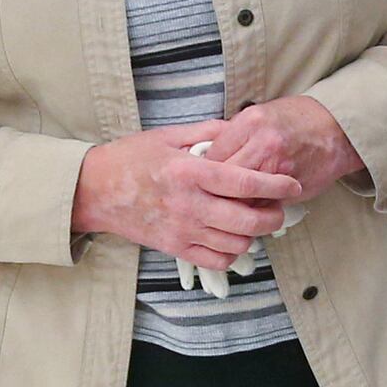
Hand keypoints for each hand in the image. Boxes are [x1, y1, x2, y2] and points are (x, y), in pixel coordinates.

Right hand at [73, 125, 298, 270]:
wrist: (94, 191)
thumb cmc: (129, 159)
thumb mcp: (168, 136)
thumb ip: (207, 132)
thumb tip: (238, 127)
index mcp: (189, 172)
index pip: (244, 182)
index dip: (275, 185)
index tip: (292, 184)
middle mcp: (189, 204)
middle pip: (248, 220)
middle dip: (273, 216)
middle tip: (278, 207)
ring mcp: (182, 230)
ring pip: (237, 243)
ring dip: (253, 234)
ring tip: (254, 220)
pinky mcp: (174, 248)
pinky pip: (216, 260)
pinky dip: (232, 252)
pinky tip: (231, 237)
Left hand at [209, 95, 361, 202]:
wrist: (336, 130)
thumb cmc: (296, 121)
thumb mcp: (260, 115)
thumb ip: (233, 135)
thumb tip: (205, 157)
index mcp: (250, 122)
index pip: (212, 155)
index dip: (203, 171)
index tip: (202, 179)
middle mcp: (263, 144)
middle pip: (224, 179)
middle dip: (214, 191)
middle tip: (210, 197)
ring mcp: (278, 168)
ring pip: (241, 196)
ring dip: (233, 203)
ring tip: (227, 205)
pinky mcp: (291, 187)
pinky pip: (263, 205)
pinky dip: (255, 208)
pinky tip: (252, 205)